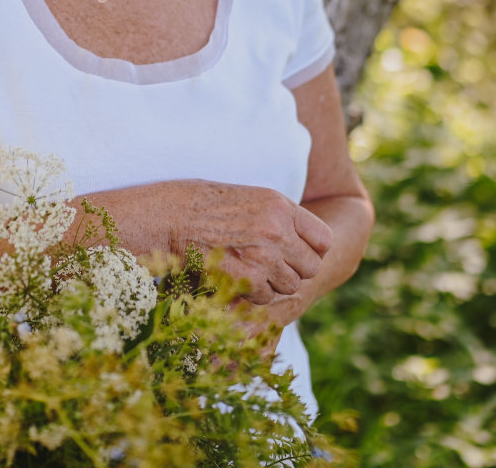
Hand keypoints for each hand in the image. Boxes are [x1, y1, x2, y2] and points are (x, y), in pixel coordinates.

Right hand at [172, 181, 332, 305]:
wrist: (171, 217)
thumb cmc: (208, 207)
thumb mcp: (252, 199)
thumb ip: (282, 218)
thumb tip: (308, 242)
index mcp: (281, 206)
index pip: (324, 240)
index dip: (312, 250)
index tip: (297, 253)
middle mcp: (277, 230)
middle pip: (312, 267)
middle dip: (295, 270)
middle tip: (273, 266)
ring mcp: (263, 255)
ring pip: (290, 286)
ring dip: (274, 284)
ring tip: (251, 270)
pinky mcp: (246, 278)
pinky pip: (267, 297)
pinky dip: (255, 294)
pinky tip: (237, 278)